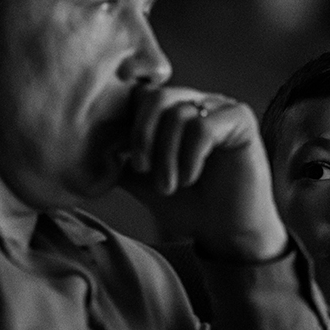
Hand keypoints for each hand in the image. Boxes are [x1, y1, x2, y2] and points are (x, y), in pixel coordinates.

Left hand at [120, 86, 288, 262]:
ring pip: (178, 113)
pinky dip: (189, 156)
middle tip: (142, 169)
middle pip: (156, 96)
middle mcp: (198, 102)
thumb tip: (88, 151)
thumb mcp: (144, 182)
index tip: (130, 162)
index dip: (129, 126)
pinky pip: (203, 126)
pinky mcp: (241, 120)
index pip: (141, 96)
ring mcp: (220, 108)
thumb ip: (121, 161)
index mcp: (174, 111)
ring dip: (166, 156)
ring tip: (170, 185)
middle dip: (142, 135)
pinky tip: (191, 177)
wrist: (228, 233)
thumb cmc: (190, 207)